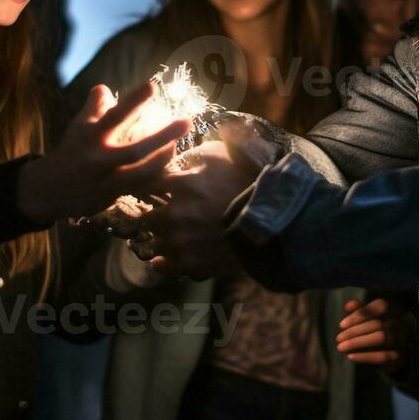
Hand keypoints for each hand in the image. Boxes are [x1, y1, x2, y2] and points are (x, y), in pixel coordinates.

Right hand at [17, 83, 190, 224]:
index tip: (154, 85)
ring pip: (141, 173)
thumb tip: (104, 87)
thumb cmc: (71, 150)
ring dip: (163, 159)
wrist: (49, 189)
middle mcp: (99, 158)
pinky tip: (170, 166)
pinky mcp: (112, 196)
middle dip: (162, 136)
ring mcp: (107, 180)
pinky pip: (140, 187)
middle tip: (187, 121)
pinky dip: (156, 177)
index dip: (134, 101)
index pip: (114, 115)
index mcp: (90, 136)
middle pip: (135, 149)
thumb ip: (93, 107)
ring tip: (178, 145)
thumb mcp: (78, 127)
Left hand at [142, 140, 253, 279]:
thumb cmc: (246, 184)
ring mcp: (181, 240)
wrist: (271, 222)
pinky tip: (168, 258)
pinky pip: (162, 266)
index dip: (153, 189)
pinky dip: (164, 262)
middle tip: (170, 217)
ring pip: (156, 242)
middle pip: (149, 217)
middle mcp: (174, 213)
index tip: (158, 192)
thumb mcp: (220, 156)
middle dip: (158, 217)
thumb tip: (175, 153)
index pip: (147, 185)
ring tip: (178, 238)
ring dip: (164, 239)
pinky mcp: (189, 263)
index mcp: (180, 184)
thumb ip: (194, 154)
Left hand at [335, 297, 414, 373]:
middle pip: (377, 324)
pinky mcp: (399, 355)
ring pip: (381, 338)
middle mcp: (399, 322)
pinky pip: (383, 356)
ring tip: (341, 347)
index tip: (341, 325)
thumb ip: (359, 309)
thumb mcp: (368, 316)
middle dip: (355, 331)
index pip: (379, 307)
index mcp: (392, 309)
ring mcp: (401, 339)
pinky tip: (351, 356)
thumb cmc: (375, 328)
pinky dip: (365, 356)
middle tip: (338, 338)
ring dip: (358, 343)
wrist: (393, 351)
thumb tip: (348, 306)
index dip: (359, 315)